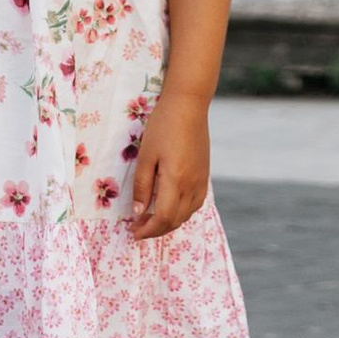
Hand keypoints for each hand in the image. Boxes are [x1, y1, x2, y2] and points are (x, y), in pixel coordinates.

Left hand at [128, 86, 210, 240]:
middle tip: (137, 228)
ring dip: (168, 223)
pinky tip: (170, 207)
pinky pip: (195, 204)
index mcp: (175, 180)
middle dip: (155, 230)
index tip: (133, 231)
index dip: (147, 229)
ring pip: (186, 215)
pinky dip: (181, 213)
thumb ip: (142, 185)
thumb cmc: (163, 126)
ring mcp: (201, 181)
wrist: (189, 106)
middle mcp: (192, 185)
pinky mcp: (205, 176)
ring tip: (150, 219)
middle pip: (175, 220)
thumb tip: (138, 212)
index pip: (162, 218)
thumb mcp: (145, 155)